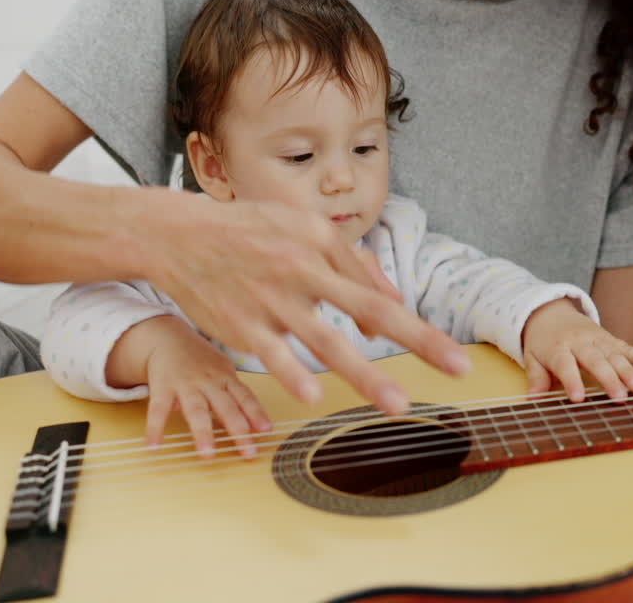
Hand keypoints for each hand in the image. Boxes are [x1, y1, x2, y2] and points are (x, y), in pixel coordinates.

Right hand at [111, 315, 272, 458]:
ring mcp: (186, 384)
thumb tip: (253, 425)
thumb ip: (235, 396)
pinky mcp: (162, 387)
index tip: (266, 431)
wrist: (167, 337)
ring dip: (203, 433)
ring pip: (196, 410)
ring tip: (207, 455)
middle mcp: (209, 381)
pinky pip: (158, 410)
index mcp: (226, 377)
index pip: (245, 397)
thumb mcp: (222, 372)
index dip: (256, 413)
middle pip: (227, 407)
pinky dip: (155, 428)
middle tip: (248, 452)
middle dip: (239, 430)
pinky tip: (154, 446)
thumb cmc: (200, 360)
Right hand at [144, 193, 469, 415]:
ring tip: (398, 405)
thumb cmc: (247, 231)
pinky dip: (293, 374)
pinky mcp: (241, 325)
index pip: (377, 291)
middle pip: (370, 310)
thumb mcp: (302, 228)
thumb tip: (388, 305)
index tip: (450, 356)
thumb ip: (349, 263)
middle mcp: (304, 269)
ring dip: (367, 376)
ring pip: (328, 342)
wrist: (175, 233)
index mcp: (322, 245)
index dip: (414, 326)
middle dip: (419, 341)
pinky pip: (274, 354)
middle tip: (457, 368)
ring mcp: (273, 300)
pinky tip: (313, 396)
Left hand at [520, 298, 632, 401]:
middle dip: (608, 379)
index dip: (572, 381)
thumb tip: (533, 399)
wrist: (550, 312)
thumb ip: (536, 378)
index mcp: (557, 348)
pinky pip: (626, 346)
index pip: (565, 365)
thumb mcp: (531, 357)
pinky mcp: (609, 338)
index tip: (579, 399)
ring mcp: (597, 339)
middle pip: (595, 360)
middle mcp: (579, 342)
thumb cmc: (541, 342)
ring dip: (628, 370)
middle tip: (620, 398)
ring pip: (614, 354)